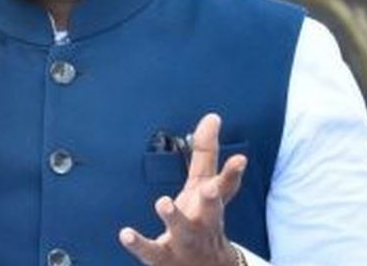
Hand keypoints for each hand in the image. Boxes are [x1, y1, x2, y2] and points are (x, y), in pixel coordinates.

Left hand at [119, 113, 246, 265]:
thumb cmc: (202, 219)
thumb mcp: (204, 186)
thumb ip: (206, 153)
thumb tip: (213, 116)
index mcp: (212, 204)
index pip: (226, 187)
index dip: (233, 173)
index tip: (240, 158)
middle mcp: (203, 223)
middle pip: (212, 213)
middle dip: (212, 201)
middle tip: (208, 190)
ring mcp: (185, 242)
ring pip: (182, 231)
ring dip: (174, 218)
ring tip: (162, 203)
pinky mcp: (163, 257)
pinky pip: (151, 251)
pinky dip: (139, 243)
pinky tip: (126, 233)